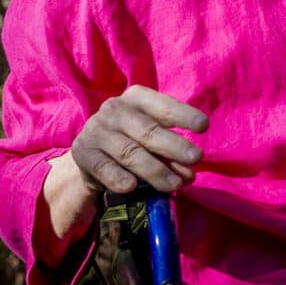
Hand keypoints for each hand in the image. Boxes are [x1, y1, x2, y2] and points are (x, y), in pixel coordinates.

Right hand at [71, 86, 209, 195]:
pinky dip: (117, 177)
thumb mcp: (152, 139)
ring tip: (174, 184)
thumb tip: (189, 173)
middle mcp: (114, 108)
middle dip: (174, 146)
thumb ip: (171, 151)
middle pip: (148, 130)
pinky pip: (103, 166)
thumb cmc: (132, 140)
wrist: (92, 155)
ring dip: (154, 170)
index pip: (163, 105)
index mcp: (137, 97)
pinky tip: (131, 187)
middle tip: (196, 159)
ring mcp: (96, 129)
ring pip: (129, 152)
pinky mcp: (82, 152)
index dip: (184, 115)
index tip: (203, 126)